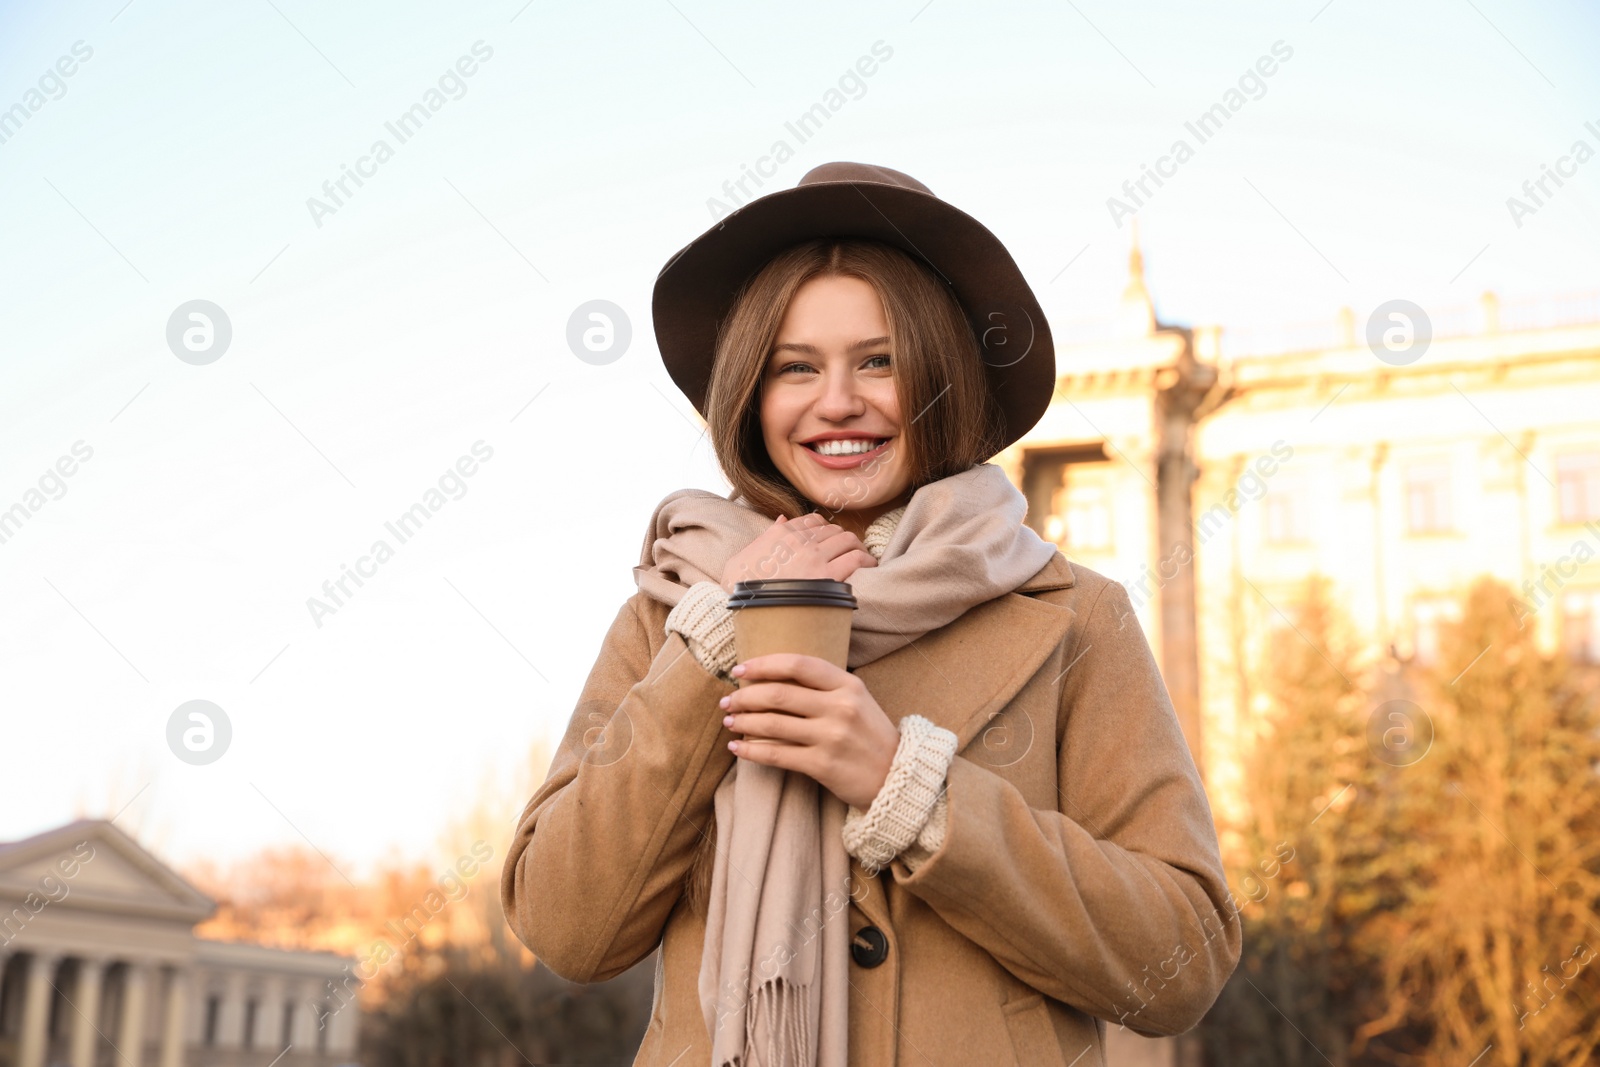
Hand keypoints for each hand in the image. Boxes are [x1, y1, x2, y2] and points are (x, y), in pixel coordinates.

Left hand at [719, 653, 900, 809]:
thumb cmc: (870, 736)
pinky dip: (751, 750)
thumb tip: (773, 679)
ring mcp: (832, 737)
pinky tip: (737, 747)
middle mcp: (841, 707)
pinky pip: (776, 755)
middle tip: (728, 700)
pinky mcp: (823, 765)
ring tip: (729, 721)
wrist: (897, 777)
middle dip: (745, 696)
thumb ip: (824, 687)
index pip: (798, 664)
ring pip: (773, 724)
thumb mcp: (857, 701)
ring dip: (744, 721)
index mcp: (848, 685)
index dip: (764, 664)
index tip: (740, 669)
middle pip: (779, 694)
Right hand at [720, 513, 876, 594]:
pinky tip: (869, 567)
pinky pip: (856, 560)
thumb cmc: (740, 588)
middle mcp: (799, 542)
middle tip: (850, 551)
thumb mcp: (743, 556)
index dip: (826, 529)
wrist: (745, 611)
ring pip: (848, 540)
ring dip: (858, 547)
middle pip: (834, 530)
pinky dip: (867, 561)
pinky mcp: (827, 578)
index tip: (831, 540)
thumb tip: (782, 520)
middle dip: (844, 539)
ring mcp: (814, 558)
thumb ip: (766, 535)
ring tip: (863, 558)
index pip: (813, 521)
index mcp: (781, 535)